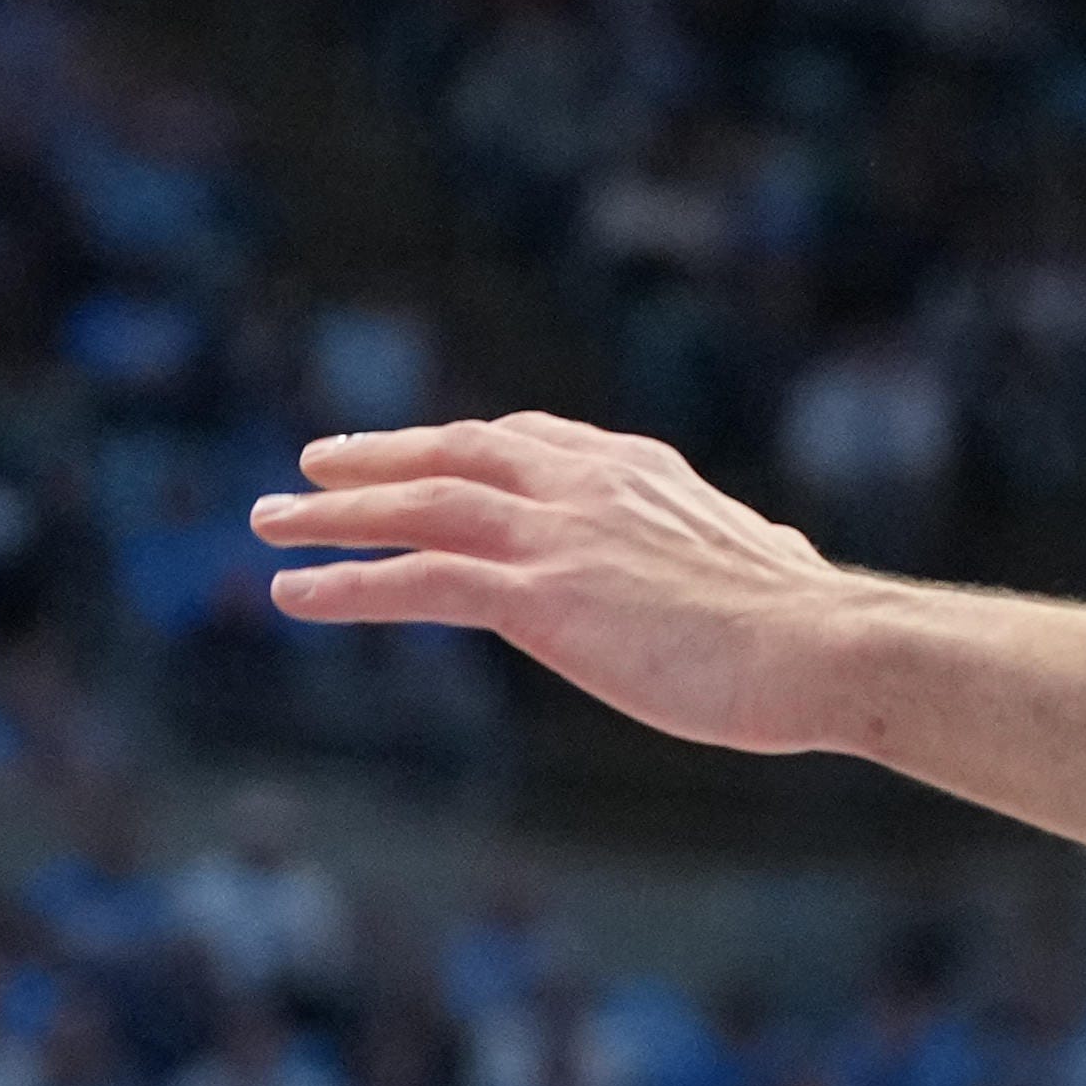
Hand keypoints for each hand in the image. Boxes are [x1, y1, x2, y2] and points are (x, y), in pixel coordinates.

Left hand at [254, 417, 891, 755]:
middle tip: (311, 465)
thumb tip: (792, 560)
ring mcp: (555, 536)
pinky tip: (293, 597)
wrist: (818, 645)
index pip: (528, 440)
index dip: (460, 444)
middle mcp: (584, 485)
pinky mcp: (537, 597)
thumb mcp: (780, 568)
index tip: (420, 451)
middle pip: (454, 454)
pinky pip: (417, 582)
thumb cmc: (814, 628)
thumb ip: (758, 554)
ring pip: (417, 509)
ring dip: (332, 516)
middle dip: (376, 460)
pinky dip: (346, 585)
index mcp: (636, 472)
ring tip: (268, 525)